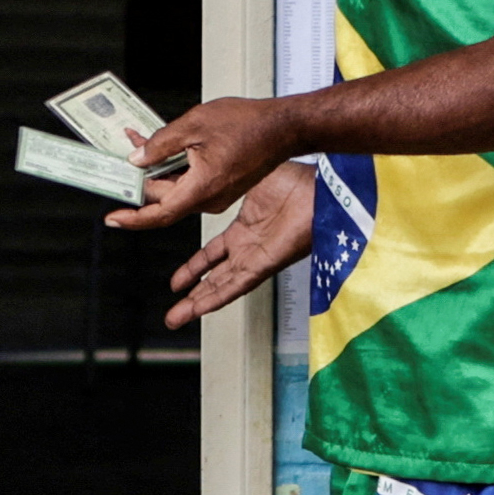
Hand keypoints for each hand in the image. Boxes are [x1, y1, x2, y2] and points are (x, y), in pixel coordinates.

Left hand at [111, 95, 291, 227]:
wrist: (285, 126)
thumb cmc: (250, 125)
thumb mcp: (194, 125)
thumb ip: (160, 144)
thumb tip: (139, 158)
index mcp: (202, 188)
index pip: (159, 213)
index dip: (133, 219)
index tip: (114, 219)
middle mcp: (210, 198)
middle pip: (165, 198)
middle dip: (141, 179)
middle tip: (125, 156)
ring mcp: (218, 193)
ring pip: (177, 188)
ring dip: (158, 171)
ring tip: (143, 144)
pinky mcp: (223, 185)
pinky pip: (192, 182)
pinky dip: (176, 168)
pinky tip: (167, 149)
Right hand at [163, 163, 313, 330]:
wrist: (320, 189)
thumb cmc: (298, 181)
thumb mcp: (248, 180)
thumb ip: (225, 185)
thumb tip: (205, 177)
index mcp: (245, 230)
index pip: (213, 255)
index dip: (194, 268)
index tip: (177, 280)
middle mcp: (249, 248)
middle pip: (214, 278)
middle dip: (192, 294)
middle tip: (173, 311)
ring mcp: (256, 258)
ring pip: (221, 287)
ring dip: (197, 304)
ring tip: (176, 318)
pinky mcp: (265, 265)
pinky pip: (236, 285)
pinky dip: (216, 297)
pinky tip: (199, 308)